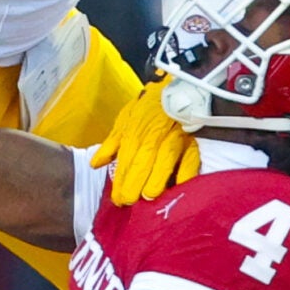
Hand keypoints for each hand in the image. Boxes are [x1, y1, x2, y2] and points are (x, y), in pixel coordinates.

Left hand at [94, 79, 202, 206]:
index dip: (121, 179)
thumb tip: (95, 164)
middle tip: (129, 201)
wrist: (178, 87)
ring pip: (166, 159)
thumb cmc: (148, 107)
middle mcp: (154, 135)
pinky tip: (180, 186)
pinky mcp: (194, 140)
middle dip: (135, 182)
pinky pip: (192, 157)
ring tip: (149, 196)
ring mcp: (175, 137)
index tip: (117, 199)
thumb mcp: (125, 119)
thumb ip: (112, 143)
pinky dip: (187, 171)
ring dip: (157, 178)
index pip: (127, 158)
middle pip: (144, 160)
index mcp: (136, 132)